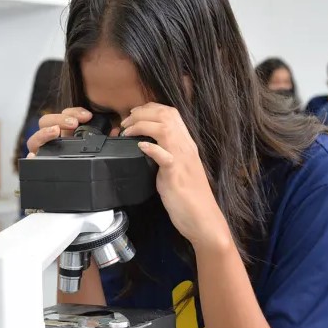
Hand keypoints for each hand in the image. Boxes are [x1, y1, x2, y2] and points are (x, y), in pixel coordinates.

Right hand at [26, 107, 125, 156]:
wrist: (79, 191)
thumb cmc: (86, 160)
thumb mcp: (96, 145)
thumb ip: (106, 137)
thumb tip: (116, 130)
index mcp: (64, 131)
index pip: (64, 114)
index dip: (73, 111)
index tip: (87, 116)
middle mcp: (51, 140)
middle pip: (45, 121)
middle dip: (59, 119)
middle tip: (74, 123)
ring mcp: (42, 152)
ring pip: (35, 139)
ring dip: (45, 133)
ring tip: (56, 132)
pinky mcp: (38, 165)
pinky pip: (31, 161)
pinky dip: (32, 157)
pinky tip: (34, 156)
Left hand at [120, 103, 231, 251]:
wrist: (202, 219)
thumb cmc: (189, 197)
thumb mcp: (176, 169)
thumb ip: (164, 155)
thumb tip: (146, 148)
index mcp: (186, 144)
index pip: (171, 113)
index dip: (151, 108)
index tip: (134, 113)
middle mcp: (186, 147)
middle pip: (166, 115)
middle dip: (142, 112)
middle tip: (125, 121)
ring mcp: (181, 159)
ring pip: (164, 128)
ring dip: (141, 125)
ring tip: (127, 131)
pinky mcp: (176, 174)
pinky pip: (164, 155)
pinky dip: (151, 148)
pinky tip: (140, 146)